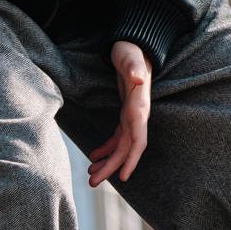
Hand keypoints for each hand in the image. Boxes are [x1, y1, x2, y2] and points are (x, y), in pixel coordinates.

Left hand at [87, 40, 153, 185]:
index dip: (132, 159)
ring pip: (122, 147)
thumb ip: (134, 68)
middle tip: (92, 183)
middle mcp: (138, 116)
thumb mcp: (130, 56)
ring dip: (108, 163)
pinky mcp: (125, 114)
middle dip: (111, 167)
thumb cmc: (131, 50)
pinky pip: (117, 138)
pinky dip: (106, 149)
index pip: (138, 140)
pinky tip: (93, 157)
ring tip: (91, 177)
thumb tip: (138, 79)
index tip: (122, 177)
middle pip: (127, 149)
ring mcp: (132, 116)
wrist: (135, 46)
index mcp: (140, 107)